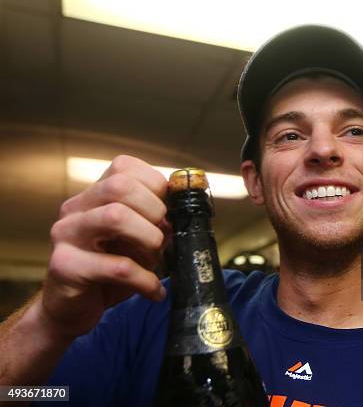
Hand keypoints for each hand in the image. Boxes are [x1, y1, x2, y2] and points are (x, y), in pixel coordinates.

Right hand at [41, 155, 168, 338]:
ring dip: (149, 239)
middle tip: (163, 235)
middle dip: (154, 209)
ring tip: (156, 259)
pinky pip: (117, 267)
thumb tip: (182, 212)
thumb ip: (154, 221)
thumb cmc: (108, 271)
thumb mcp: (136, 240)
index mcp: (93, 196)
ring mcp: (66, 235)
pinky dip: (146, 280)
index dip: (155, 185)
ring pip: (115, 216)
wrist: (71, 309)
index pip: (124, 167)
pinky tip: (153, 291)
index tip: (168, 211)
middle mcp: (75, 209)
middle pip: (119, 186)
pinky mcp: (65, 266)